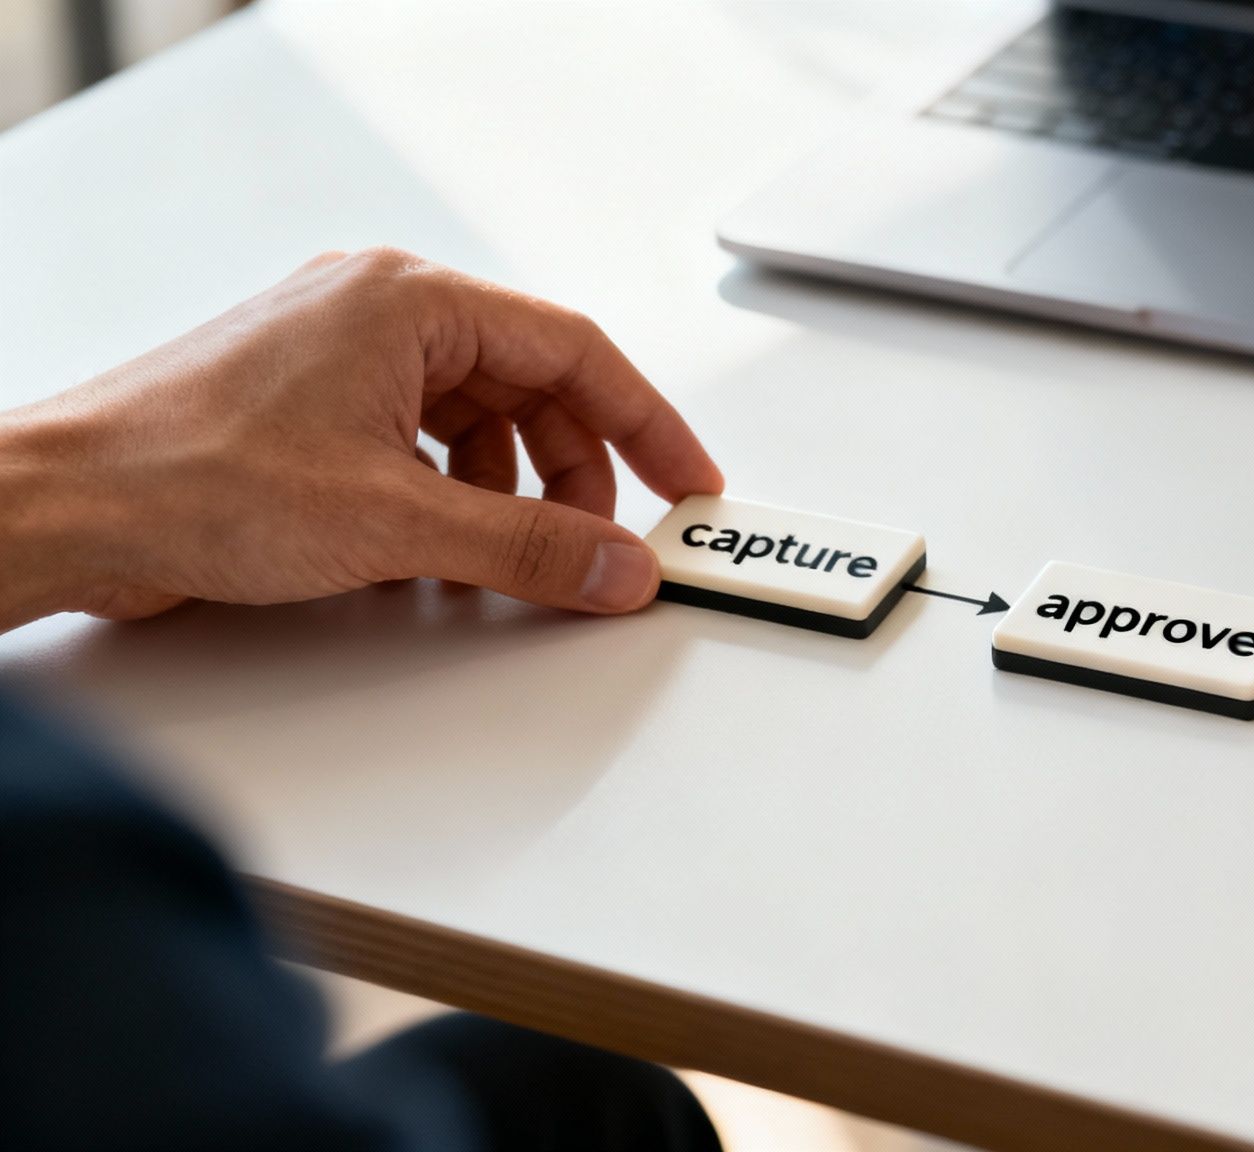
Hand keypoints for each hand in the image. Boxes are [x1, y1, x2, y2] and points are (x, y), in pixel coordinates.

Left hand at [0, 248, 720, 630]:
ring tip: (508, 563)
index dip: (648, 423)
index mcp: (410, 300)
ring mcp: (340, 362)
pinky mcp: (310, 413)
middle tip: (598, 547)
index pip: (576, 350)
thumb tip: (618, 563)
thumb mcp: (396, 521)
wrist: (62, 509)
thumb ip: (528, 545)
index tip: (687, 483)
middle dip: (574, 476)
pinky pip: (420, 447)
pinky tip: (436, 557)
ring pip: (476, 423)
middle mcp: (378, 315)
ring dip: (508, 497)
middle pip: (530, 389)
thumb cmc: (189, 476)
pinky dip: (449, 502)